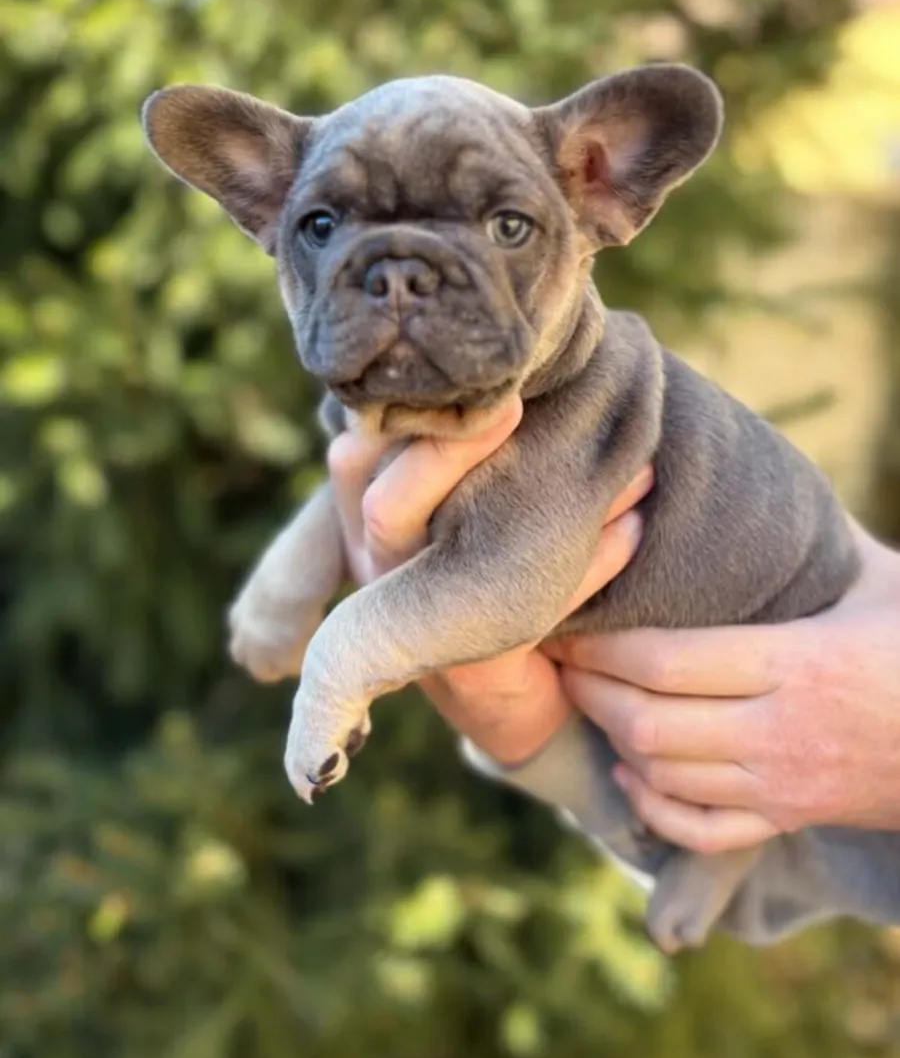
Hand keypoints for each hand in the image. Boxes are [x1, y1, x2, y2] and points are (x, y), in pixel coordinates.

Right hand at [327, 398, 651, 764]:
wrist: (514, 699)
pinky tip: (633, 529)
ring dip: (556, 504)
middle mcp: (382, 573)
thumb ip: (473, 451)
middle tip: (516, 403)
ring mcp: (417, 627)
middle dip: (452, 451)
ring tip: (634, 468)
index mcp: (372, 524)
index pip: (355, 458)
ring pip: (462, 558)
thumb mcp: (465, 510)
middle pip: (385, 505)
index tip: (482, 379)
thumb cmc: (488, 575)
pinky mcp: (473, 670)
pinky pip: (530, 612)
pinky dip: (588, 566)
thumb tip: (535, 359)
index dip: (402, 417)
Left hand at [544, 522, 899, 853]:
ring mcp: (781, 783)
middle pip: (649, 723)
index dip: (601, 649)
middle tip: (562, 661)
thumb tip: (766, 484)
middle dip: (590, 693)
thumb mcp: (880, 585)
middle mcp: (778, 730)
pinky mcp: (791, 818)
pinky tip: (635, 774)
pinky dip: (654, 807)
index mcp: (794, 662)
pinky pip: (701, 829)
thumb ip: (821, 545)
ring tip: (590, 702)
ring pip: (664, 777)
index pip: (665, 662)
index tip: (566, 626)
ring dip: (614, 742)